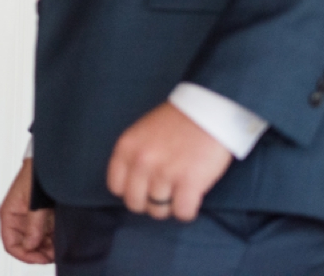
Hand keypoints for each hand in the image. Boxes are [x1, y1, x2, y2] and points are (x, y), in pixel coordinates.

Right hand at [0, 158, 54, 263]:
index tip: (40, 258)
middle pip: (24, 246)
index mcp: (9, 214)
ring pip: (36, 243)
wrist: (49, 163)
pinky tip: (60, 241)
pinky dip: (52, 241)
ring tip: (59, 248)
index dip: (24, 254)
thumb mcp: (34, 203)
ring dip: (46, 248)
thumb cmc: (35, 175)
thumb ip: (33, 225)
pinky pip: (45, 236)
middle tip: (53, 255)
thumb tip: (31, 245)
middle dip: (38, 253)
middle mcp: (18, 219)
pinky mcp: (43, 218)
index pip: (10, 243)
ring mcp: (31, 219)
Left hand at [107, 101, 232, 221]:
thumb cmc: (175, 121)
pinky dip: (187, 211)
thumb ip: (132, 155)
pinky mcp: (190, 182)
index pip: (116, 187)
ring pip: (158, 211)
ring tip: (179, 195)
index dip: (130, 191)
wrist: (208, 111)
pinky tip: (192, 199)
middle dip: (148, 203)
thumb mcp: (141, 133)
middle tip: (162, 196)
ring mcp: (164, 173)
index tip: (142, 189)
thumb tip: (132, 183)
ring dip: (169, 207)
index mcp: (126, 148)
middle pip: (135, 203)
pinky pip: (182, 213)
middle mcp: (141, 162)